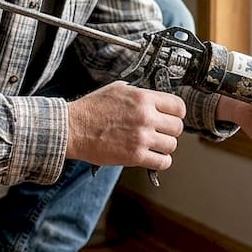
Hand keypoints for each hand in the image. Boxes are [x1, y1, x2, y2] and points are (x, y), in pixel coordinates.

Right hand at [67, 81, 185, 170]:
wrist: (74, 128)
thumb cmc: (92, 109)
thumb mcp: (118, 89)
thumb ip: (140, 93)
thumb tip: (155, 98)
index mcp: (143, 98)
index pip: (178, 107)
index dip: (176, 113)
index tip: (171, 117)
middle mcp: (146, 117)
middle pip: (177, 127)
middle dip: (170, 131)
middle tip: (160, 133)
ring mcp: (141, 137)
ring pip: (171, 145)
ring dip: (164, 147)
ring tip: (153, 145)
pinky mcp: (135, 156)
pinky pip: (163, 162)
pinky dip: (160, 162)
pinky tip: (152, 157)